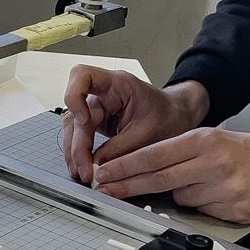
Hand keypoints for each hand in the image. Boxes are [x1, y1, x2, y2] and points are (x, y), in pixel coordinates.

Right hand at [61, 67, 207, 182]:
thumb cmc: (167, 116)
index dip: (74, 96)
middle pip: (76, 113)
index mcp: (118, 84)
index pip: (82, 75)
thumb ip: (120, 150)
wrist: (175, 117)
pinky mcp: (97, 120)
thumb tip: (96, 165)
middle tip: (86, 170)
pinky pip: (80, 134)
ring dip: (74, 150)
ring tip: (82, 173)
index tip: (84, 121)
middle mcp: (103, 92)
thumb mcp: (147, 135)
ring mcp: (98, 106)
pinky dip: (79, 151)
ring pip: (74, 126)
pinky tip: (83, 167)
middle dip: (78, 145)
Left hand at [91, 128, 249, 223]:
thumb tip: (146, 169)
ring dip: (181, 195)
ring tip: (204, 183)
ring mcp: (223, 188)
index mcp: (205, 141)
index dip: (125, 166)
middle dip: (127, 185)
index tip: (105, 171)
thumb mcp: (215, 140)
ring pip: (181, 198)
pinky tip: (219, 195)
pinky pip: (202, 211)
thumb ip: (182, 153)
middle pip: (158, 178)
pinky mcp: (232, 210)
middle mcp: (212, 163)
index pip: (154, 154)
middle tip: (105, 189)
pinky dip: (203, 205)